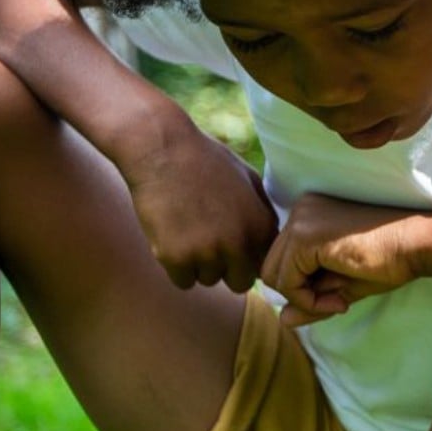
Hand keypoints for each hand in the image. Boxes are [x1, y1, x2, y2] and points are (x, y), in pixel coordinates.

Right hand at [119, 121, 276, 291]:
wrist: (161, 148)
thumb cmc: (203, 159)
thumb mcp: (247, 178)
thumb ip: (262, 211)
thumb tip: (270, 240)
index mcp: (260, 226)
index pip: (262, 265)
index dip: (247, 258)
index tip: (231, 246)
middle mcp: (239, 244)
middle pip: (239, 282)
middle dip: (226, 270)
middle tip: (208, 246)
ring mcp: (207, 253)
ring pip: (208, 280)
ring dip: (198, 265)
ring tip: (186, 232)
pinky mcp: (176, 258)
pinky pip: (182, 281)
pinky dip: (176, 267)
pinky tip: (171, 239)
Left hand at [259, 195, 430, 327]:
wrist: (416, 245)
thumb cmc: (387, 262)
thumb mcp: (341, 286)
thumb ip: (310, 300)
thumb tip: (282, 320)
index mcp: (307, 215)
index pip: (283, 262)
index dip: (304, 289)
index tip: (337, 298)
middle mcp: (298, 211)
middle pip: (271, 268)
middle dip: (300, 295)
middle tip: (337, 302)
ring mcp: (299, 221)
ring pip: (274, 276)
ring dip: (303, 299)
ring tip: (338, 301)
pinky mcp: (304, 237)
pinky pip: (287, 281)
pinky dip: (308, 300)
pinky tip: (339, 298)